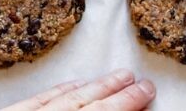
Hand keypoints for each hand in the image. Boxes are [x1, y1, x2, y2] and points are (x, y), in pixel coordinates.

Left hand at [1, 69, 155, 110]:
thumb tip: (126, 109)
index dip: (129, 103)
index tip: (148, 91)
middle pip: (91, 105)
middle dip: (118, 93)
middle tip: (141, 82)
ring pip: (69, 98)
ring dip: (96, 87)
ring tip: (118, 77)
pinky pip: (38, 100)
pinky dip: (60, 91)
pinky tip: (74, 84)